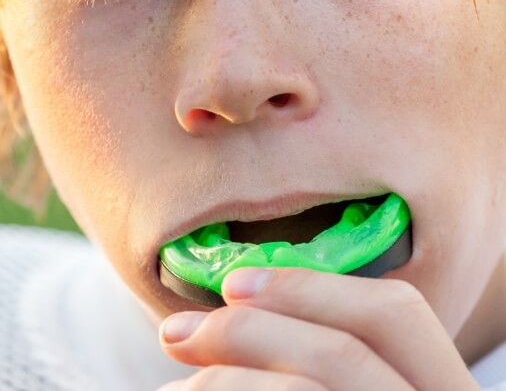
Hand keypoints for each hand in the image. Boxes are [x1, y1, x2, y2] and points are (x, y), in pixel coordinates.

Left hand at [157, 268, 479, 389]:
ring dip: (225, 380)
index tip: (233, 284)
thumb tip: (243, 302)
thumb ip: (324, 357)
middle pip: (344, 352)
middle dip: (249, 330)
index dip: (310, 287)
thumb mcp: (355, 381)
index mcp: (441, 388)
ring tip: (176, 390)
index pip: (395, 314)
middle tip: (176, 333)